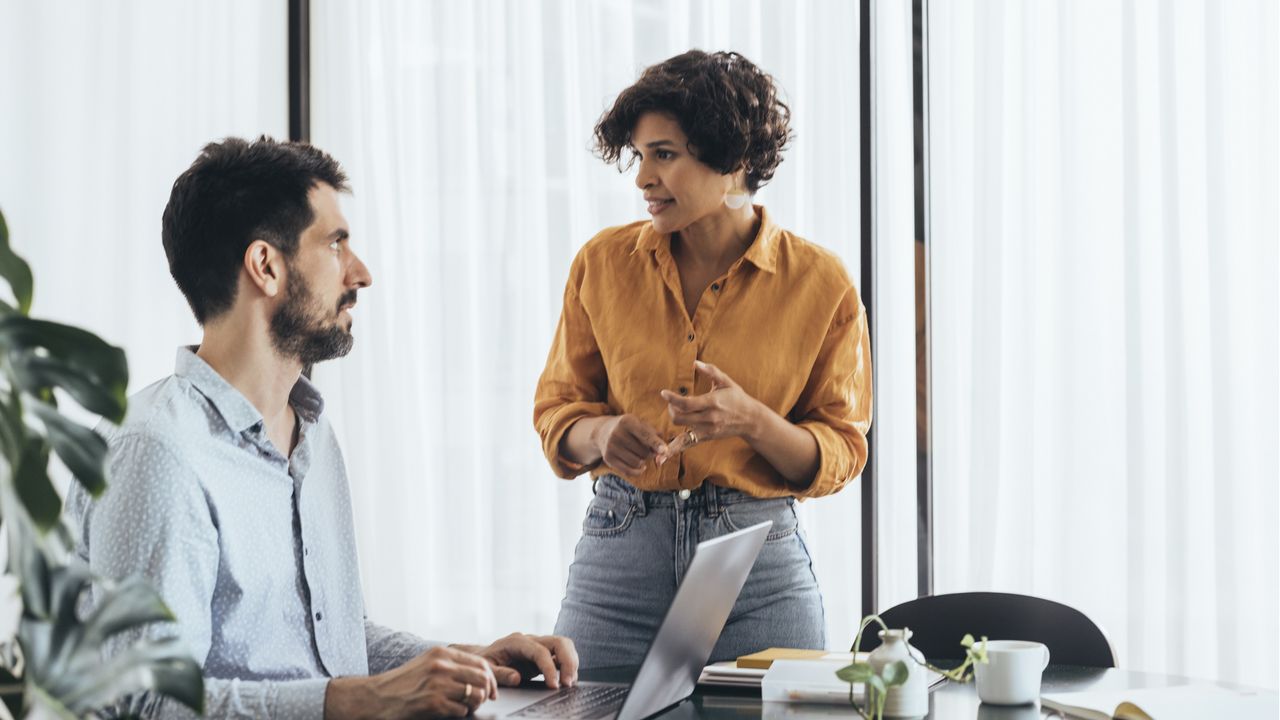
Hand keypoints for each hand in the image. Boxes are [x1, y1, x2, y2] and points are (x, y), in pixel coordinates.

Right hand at [325, 645, 497, 718]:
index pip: (481, 663)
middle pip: (483, 678)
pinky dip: (462, 714)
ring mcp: (437, 684)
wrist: (375, 697)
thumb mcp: (427, 663)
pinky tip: (453, 713)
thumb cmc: (401, 682)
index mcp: (442, 653)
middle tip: (484, 701)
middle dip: (488, 692)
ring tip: (468, 708)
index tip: (492, 689)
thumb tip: (480, 673)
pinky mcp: (432, 703)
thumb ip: (450, 664)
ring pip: (475, 695)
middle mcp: (441, 665)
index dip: (492, 678)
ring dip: (476, 705)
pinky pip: (461, 710)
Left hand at [455, 632, 578, 688]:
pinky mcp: (543, 653)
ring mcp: (538, 645)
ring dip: (571, 662)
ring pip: (564, 645)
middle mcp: (530, 640)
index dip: (549, 668)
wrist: (483, 656)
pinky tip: (567, 678)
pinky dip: (568, 665)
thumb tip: (517, 678)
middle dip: (568, 661)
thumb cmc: (484, 662)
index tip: (553, 685)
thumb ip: (500, 673)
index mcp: (516, 641)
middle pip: (558, 642)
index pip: (540, 651)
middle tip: (568, 682)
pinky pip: (561, 654)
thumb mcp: (487, 669)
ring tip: (569, 682)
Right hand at [593, 414, 668, 476]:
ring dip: (643, 461)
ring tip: (639, 454)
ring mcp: (611, 446)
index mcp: (627, 421)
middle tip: (646, 448)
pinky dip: (638, 471)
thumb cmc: (629, 428)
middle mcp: (617, 433)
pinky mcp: (608, 458)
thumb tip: (665, 453)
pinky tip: (641, 466)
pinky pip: (628, 471)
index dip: (656, 443)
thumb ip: (656, 436)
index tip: (665, 450)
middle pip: (644, 452)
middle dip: (650, 453)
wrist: (603, 431)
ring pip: (638, 462)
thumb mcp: (641, 425)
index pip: (645, 435)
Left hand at [659, 361, 762, 459]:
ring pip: (681, 430)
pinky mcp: (707, 437)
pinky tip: (664, 452)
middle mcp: (709, 418)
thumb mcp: (726, 381)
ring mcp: (708, 430)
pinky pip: (687, 443)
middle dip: (671, 408)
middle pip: (680, 418)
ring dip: (675, 419)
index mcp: (713, 402)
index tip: (663, 393)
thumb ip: (711, 371)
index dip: (672, 399)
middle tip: (673, 402)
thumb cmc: (737, 398)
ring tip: (677, 410)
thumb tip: (695, 363)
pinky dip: (675, 447)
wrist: (750, 419)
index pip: (686, 404)